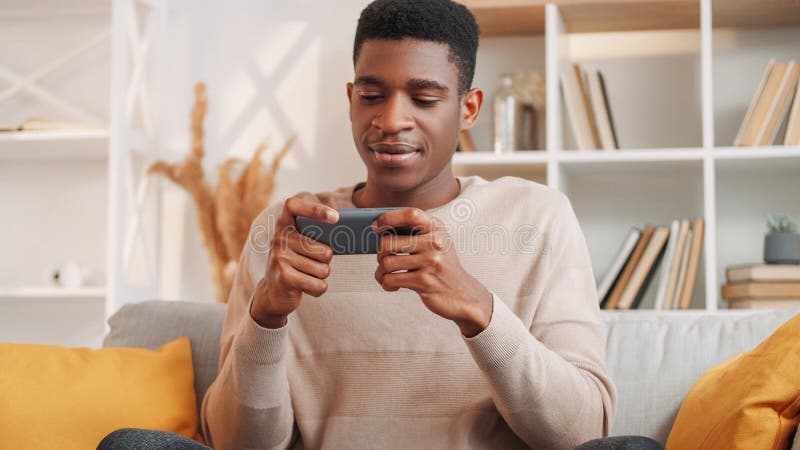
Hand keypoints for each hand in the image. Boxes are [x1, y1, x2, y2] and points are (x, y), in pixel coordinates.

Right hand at [250, 193, 337, 328]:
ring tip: (306, 274)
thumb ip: (317, 234)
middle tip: (312, 262)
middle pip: (324, 250)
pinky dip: (317, 289)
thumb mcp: (302, 244)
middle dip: (326, 261)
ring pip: (324, 269)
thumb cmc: (297, 263)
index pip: (293, 205)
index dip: (315, 209)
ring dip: (321, 275)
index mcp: (284, 223)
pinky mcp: (284, 277)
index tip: (336, 217)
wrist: (274, 292)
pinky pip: (319, 285)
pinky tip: (305, 286)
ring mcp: (279, 257)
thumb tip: (347, 235)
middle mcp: (278, 238)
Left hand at [372, 208, 492, 336]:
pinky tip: (393, 285)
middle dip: (380, 253)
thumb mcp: (437, 242)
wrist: (462, 294)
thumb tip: (380, 226)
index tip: (376, 225)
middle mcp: (435, 242)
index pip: (410, 214)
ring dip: (381, 272)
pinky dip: (386, 284)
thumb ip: (416, 232)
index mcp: (437, 228)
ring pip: (387, 263)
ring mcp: (430, 262)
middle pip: (388, 242)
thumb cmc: (442, 266)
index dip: (389, 217)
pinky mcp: (424, 282)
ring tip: (386, 275)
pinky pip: (391, 280)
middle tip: (384, 259)